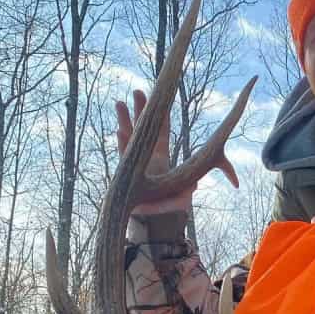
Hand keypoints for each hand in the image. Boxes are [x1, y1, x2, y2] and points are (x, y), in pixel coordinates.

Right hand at [116, 88, 239, 216]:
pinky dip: (122, 143)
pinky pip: (122, 154)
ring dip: (125, 120)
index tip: (160, 99)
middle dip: (141, 110)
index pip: (162, 133)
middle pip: (144, 129)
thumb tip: (195, 184)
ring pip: (130, 137)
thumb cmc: (168, 209)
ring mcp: (134, 163)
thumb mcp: (182, 197)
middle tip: (138, 91)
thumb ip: (188, 190)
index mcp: (162, 158)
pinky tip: (119, 130)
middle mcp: (147, 157)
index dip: (161, 117)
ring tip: (119, 102)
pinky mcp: (124, 172)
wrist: (151, 223)